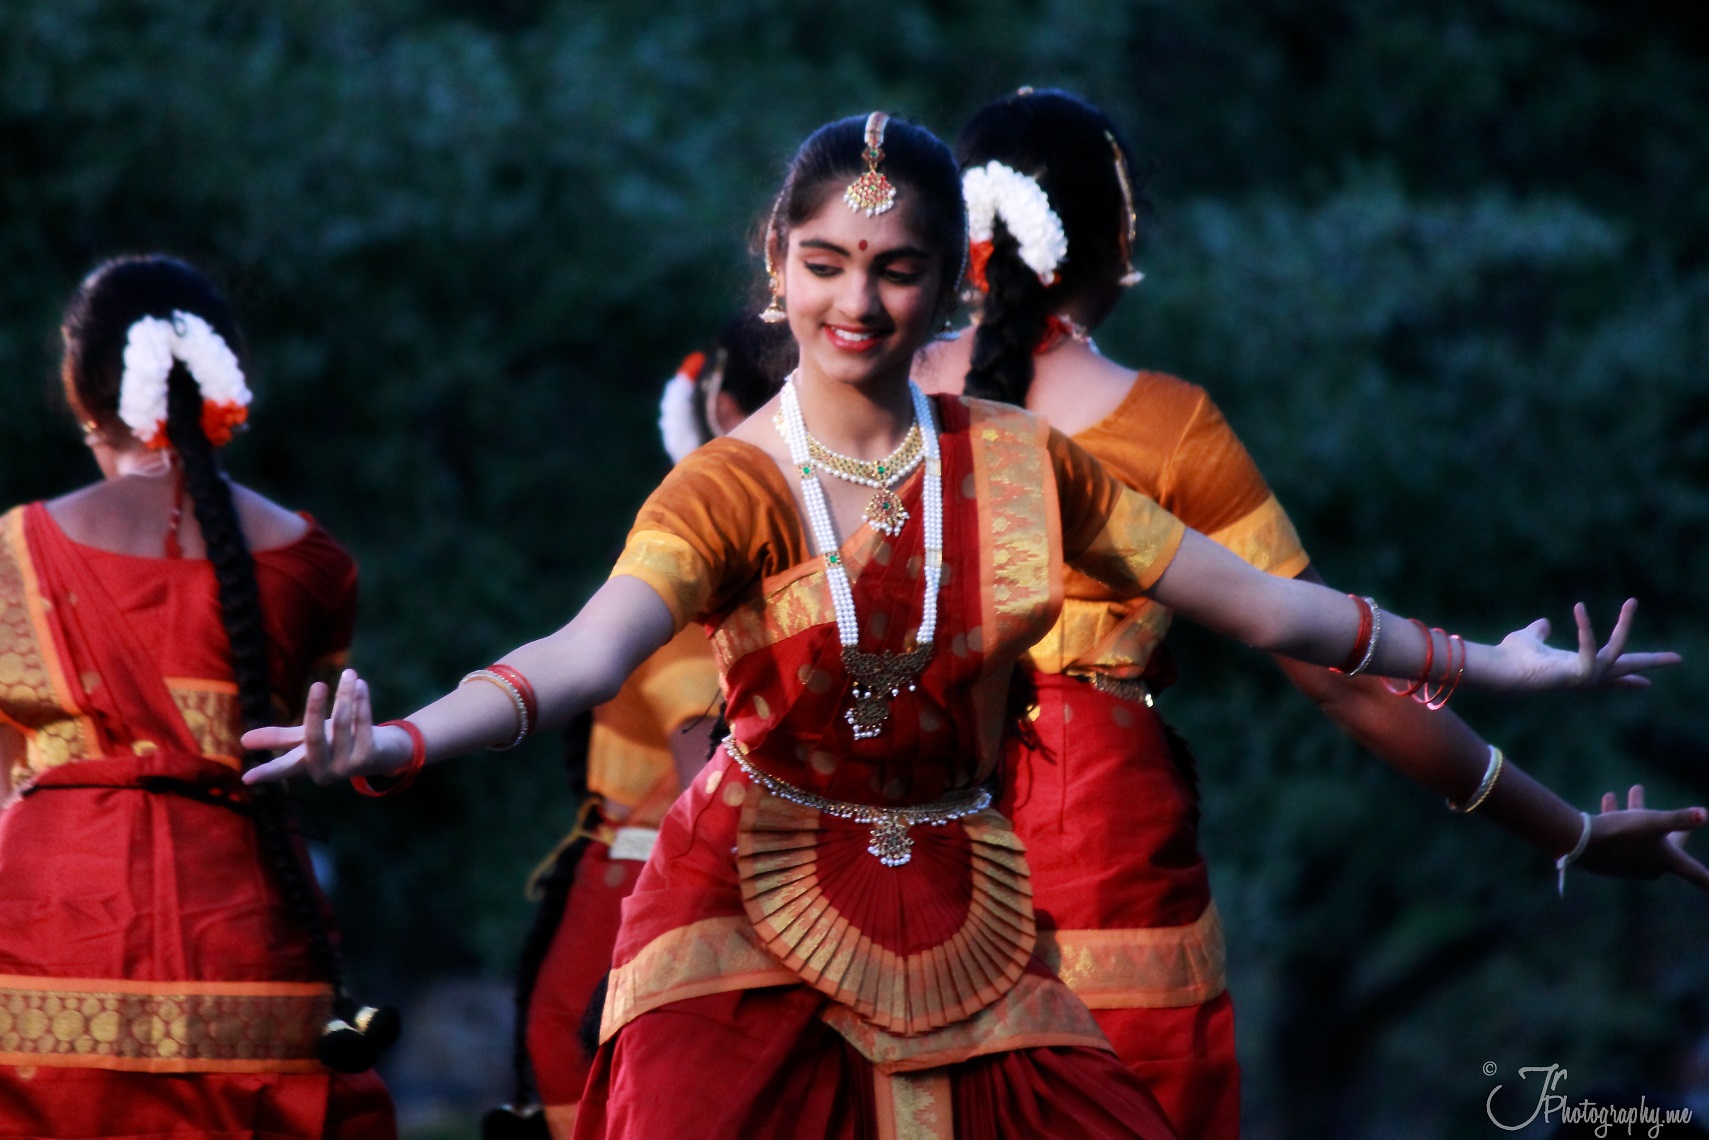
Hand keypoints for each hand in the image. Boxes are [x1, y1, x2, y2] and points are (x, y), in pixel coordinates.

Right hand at [240, 668, 410, 785]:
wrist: (379, 753)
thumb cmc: (335, 744)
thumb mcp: (307, 740)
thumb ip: (280, 739)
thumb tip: (243, 741)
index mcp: (306, 767)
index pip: (283, 768)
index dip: (266, 772)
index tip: (246, 778)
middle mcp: (325, 772)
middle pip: (314, 739)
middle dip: (316, 710)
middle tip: (317, 684)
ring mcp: (348, 766)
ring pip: (343, 726)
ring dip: (346, 696)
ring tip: (349, 673)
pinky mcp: (369, 756)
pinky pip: (364, 725)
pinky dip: (362, 702)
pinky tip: (360, 684)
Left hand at [1494, 599, 1680, 689]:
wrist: (1498, 669)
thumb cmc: (1509, 657)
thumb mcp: (1530, 638)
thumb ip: (1539, 632)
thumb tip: (1544, 624)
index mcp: (1576, 669)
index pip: (1608, 675)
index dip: (1627, 679)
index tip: (1646, 683)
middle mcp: (1584, 677)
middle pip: (1624, 670)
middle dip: (1651, 663)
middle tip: (1678, 658)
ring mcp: (1584, 678)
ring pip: (1618, 652)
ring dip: (1625, 625)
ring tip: (1632, 602)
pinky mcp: (1579, 676)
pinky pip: (1592, 650)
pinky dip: (1586, 629)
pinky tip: (1578, 608)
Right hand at [1574, 784, 1708, 888]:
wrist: (1580, 843)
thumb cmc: (1622, 834)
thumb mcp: (1653, 821)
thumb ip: (1679, 818)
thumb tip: (1707, 815)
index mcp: (1667, 862)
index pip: (1696, 874)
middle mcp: (1650, 867)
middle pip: (1670, 847)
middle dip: (1674, 829)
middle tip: (1682, 820)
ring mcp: (1629, 863)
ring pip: (1642, 836)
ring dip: (1641, 813)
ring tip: (1635, 789)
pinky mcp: (1610, 857)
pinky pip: (1622, 835)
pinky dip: (1620, 817)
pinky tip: (1609, 798)